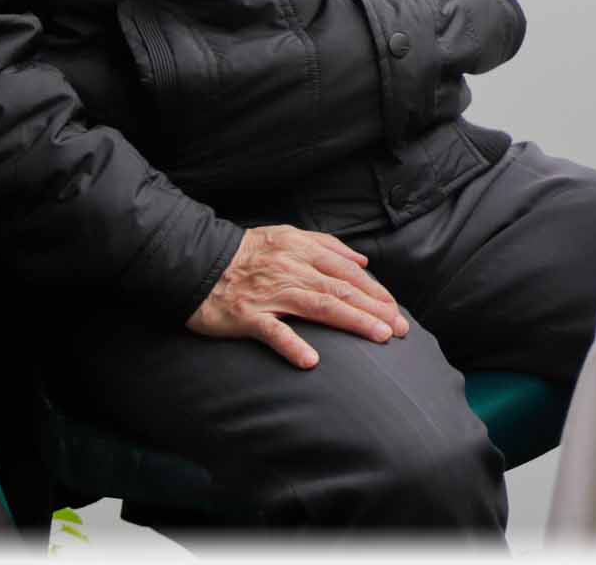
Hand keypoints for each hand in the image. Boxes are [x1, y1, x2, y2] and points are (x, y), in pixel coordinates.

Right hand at [188, 225, 409, 369]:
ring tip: (378, 336)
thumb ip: (326, 246)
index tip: (396, 309)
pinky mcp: (246, 315)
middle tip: (400, 328)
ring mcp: (270, 293)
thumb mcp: (287, 235)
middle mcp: (291, 270)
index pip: (347, 272)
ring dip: (352, 321)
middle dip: (375, 309)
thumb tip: (361, 261)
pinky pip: (272, 332)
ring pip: (319, 306)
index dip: (375, 291)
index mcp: (302, 250)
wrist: (195, 261)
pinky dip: (292, 345)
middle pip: (341, 290)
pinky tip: (311, 360)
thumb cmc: (245, 251)